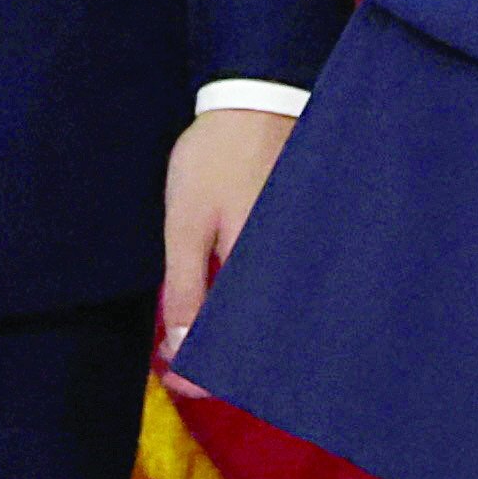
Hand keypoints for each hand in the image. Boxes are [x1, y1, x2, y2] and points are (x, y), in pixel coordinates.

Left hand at [157, 106, 293, 390]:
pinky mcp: (302, 239)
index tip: (176, 379)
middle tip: (182, 365)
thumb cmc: (217, 158)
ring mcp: (302, 253)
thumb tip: (183, 350)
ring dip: (238, 334)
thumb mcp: (187, 225)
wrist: (256, 99)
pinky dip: (254, 305)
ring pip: (274, 314)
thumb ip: (188, 289)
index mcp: (263, 269)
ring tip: (198, 339)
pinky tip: (230, 305)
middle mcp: (292, 268)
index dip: (208, 375)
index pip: (244, 347)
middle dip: (225, 361)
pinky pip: (280, 286)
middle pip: (265, 338)